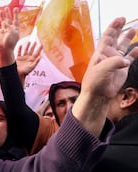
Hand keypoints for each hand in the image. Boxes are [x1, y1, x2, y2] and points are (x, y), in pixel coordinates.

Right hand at [0, 7, 19, 66]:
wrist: (4, 49)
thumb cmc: (10, 42)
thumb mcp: (12, 33)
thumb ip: (9, 26)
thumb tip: (4, 22)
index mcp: (15, 29)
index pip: (16, 20)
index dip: (16, 14)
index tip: (15, 8)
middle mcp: (10, 29)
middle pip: (9, 19)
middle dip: (8, 14)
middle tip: (7, 8)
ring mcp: (4, 31)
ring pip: (2, 22)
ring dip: (2, 16)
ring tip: (0, 11)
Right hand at [16, 41, 42, 83]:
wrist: (18, 74)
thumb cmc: (25, 72)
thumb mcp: (31, 67)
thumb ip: (36, 62)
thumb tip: (40, 56)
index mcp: (32, 60)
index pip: (37, 53)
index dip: (39, 49)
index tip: (41, 44)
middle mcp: (28, 58)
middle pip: (31, 50)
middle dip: (34, 46)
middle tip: (36, 41)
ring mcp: (23, 58)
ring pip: (26, 50)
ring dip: (27, 46)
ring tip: (29, 42)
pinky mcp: (18, 58)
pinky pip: (19, 52)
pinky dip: (20, 49)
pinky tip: (21, 45)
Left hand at [72, 17, 137, 135]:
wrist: (98, 95)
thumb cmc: (95, 82)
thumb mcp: (102, 69)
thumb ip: (114, 61)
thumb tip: (125, 60)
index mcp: (100, 53)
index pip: (107, 37)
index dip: (113, 27)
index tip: (119, 19)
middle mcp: (108, 55)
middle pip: (114, 39)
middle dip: (119, 29)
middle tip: (124, 19)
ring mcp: (115, 62)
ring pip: (122, 47)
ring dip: (127, 38)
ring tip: (133, 30)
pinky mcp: (121, 69)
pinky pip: (129, 58)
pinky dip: (133, 54)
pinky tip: (137, 48)